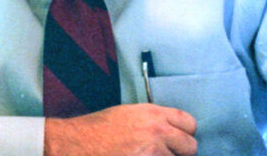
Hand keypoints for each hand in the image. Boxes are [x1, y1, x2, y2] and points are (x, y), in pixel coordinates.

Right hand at [44, 104, 196, 155]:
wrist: (76, 144)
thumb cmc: (98, 129)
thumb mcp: (128, 114)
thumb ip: (153, 121)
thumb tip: (170, 132)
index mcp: (153, 114)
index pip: (189, 123)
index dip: (184, 133)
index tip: (178, 140)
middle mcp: (157, 132)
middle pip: (190, 147)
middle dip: (181, 153)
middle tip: (165, 155)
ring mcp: (152, 154)